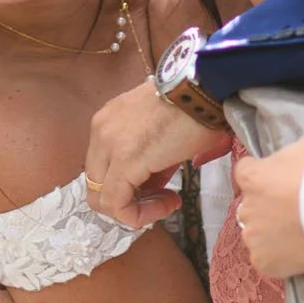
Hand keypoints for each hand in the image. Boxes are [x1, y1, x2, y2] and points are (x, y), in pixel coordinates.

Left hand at [85, 76, 221, 226]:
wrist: (206, 88)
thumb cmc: (195, 105)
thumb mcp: (166, 132)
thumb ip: (153, 158)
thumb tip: (156, 181)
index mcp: (109, 120)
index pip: (104, 167)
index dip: (130, 185)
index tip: (162, 186)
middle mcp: (101, 130)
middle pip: (98, 185)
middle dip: (130, 200)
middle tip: (163, 197)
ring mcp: (108, 144)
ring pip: (102, 198)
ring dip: (136, 209)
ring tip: (168, 200)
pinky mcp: (124, 160)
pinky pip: (117, 204)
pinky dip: (139, 214)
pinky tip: (170, 201)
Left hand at [232, 72, 303, 278]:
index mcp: (252, 175)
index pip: (248, 171)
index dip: (265, 173)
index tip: (288, 176)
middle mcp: (246, 207)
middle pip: (253, 203)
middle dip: (270, 203)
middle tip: (299, 203)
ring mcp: (254, 238)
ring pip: (258, 232)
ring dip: (272, 230)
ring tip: (300, 227)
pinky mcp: (265, 263)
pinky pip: (265, 260)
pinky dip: (277, 257)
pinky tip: (297, 248)